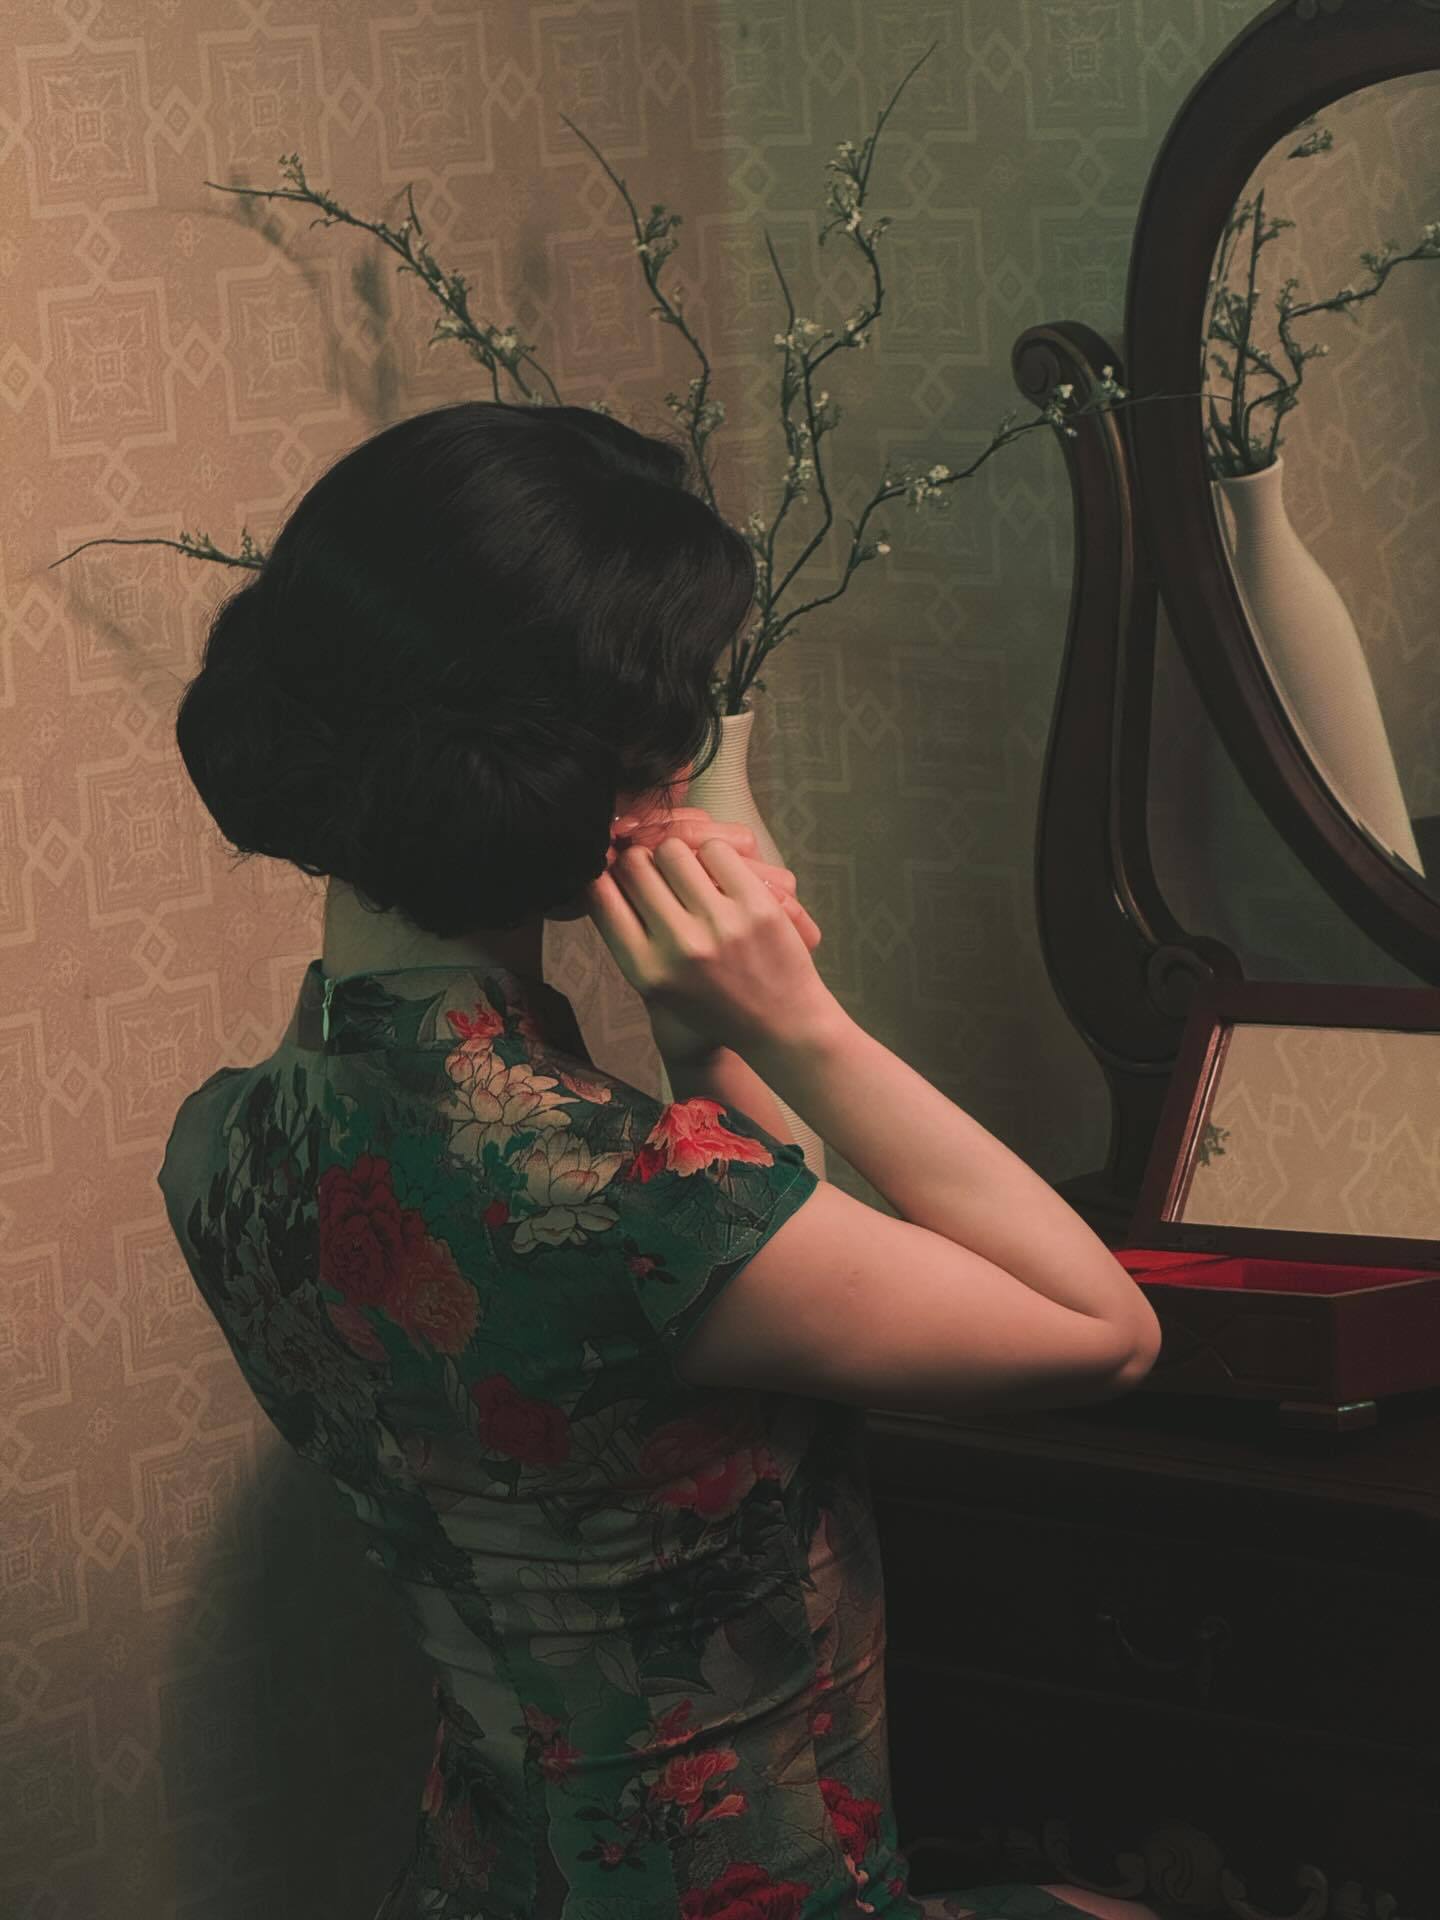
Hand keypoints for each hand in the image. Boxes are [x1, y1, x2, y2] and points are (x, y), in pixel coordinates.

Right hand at [606, 805, 821, 1068]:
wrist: (780, 1025)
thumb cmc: (712, 1003)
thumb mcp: (656, 985)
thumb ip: (626, 935)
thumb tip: (600, 868)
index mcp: (646, 968)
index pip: (600, 893)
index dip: (602, 873)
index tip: (613, 870)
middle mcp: (679, 946)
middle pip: (634, 865)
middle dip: (639, 860)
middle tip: (654, 869)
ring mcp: (720, 923)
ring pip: (672, 850)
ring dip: (675, 853)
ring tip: (686, 872)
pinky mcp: (756, 905)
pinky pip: (715, 849)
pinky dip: (712, 854)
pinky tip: (717, 873)